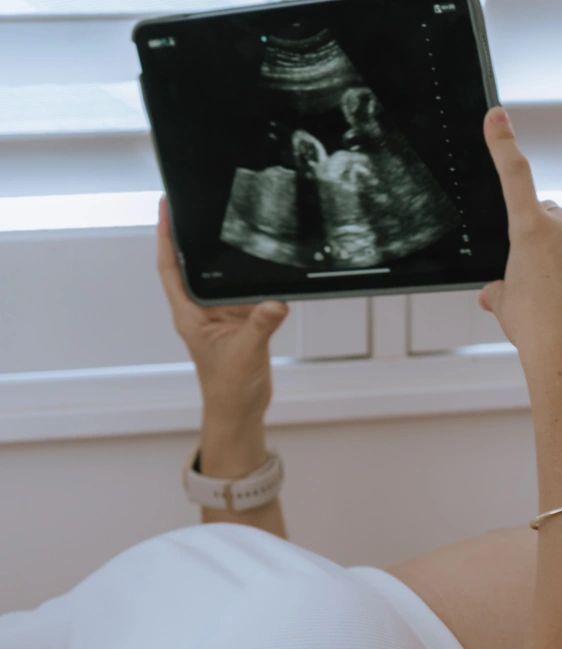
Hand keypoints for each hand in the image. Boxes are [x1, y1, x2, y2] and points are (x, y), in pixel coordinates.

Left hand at [156, 196, 289, 426]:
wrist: (240, 410)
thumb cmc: (229, 389)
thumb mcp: (245, 353)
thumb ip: (260, 326)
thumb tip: (275, 303)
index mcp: (190, 315)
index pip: (171, 268)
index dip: (166, 237)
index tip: (166, 208)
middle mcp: (203, 311)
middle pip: (196, 266)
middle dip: (196, 236)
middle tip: (201, 205)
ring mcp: (223, 316)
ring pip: (225, 278)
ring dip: (231, 260)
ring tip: (238, 231)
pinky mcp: (243, 322)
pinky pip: (249, 294)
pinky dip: (257, 282)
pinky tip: (265, 270)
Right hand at [477, 108, 561, 354]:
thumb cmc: (537, 327)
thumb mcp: (504, 304)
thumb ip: (499, 289)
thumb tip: (494, 292)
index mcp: (530, 230)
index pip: (514, 176)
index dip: (503, 144)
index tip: (497, 117)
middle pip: (544, 214)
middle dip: (532, 232)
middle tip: (521, 269)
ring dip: (550, 259)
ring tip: (542, 297)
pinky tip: (561, 303)